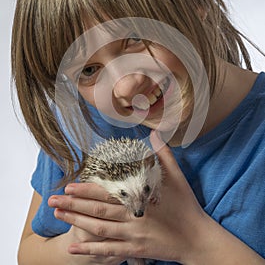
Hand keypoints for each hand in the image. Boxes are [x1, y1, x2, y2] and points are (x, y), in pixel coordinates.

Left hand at [49, 131, 209, 263]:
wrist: (197, 237)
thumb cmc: (186, 205)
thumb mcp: (176, 177)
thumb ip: (163, 154)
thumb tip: (154, 133)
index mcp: (140, 197)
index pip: (108, 191)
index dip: (87, 189)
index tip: (69, 185)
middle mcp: (132, 216)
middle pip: (97, 210)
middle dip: (73, 204)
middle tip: (52, 199)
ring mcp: (132, 235)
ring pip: (98, 229)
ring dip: (76, 222)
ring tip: (58, 215)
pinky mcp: (135, 249)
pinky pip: (108, 251)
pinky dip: (89, 249)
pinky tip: (73, 247)